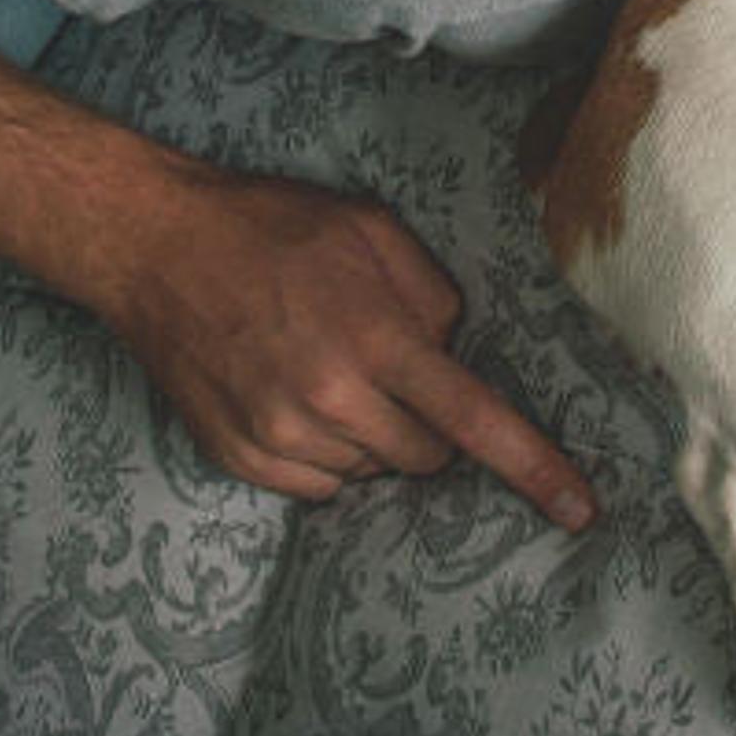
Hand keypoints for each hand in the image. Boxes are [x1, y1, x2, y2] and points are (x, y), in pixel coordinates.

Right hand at [93, 162, 596, 527]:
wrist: (154, 247)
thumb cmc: (268, 226)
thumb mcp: (368, 228)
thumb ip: (430, 291)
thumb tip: (456, 349)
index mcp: (374, 338)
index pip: (473, 419)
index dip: (533, 468)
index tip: (581, 508)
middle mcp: (330, 399)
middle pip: (427, 459)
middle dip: (431, 425)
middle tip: (393, 369)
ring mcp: (280, 436)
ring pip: (371, 472)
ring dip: (372, 435)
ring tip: (328, 369)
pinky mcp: (240, 458)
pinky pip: (317, 487)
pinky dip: (324, 453)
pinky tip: (295, 395)